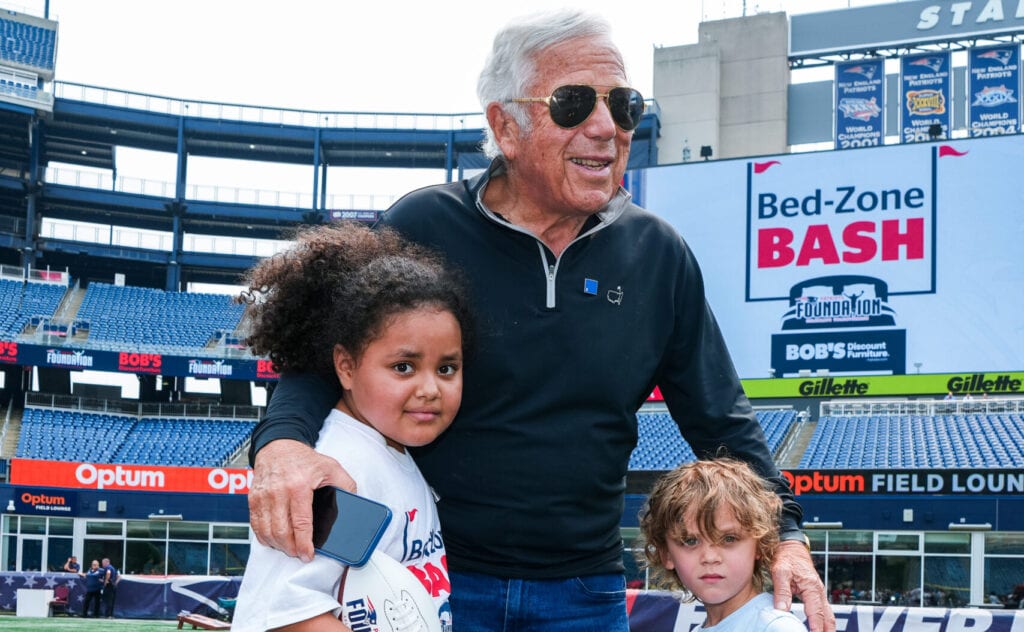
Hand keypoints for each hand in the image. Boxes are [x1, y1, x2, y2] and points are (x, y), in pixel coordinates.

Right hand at [248, 439, 355, 561]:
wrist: (278, 446)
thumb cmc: (304, 459)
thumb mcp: (332, 468)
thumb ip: (346, 486)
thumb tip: (354, 505)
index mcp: (299, 486)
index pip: (301, 523)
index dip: (304, 544)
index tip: (308, 555)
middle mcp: (278, 492)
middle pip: (281, 532)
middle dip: (290, 549)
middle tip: (299, 554)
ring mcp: (263, 496)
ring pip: (266, 532)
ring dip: (277, 545)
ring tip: (289, 548)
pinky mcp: (253, 499)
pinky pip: (255, 525)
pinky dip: (264, 537)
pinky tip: (274, 540)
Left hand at [771, 540, 835, 631]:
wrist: (791, 547)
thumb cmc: (786, 558)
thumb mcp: (780, 572)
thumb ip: (782, 591)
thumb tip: (782, 610)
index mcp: (811, 587)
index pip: (816, 612)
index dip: (816, 626)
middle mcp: (819, 591)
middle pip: (827, 616)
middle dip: (827, 630)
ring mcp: (819, 592)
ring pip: (828, 614)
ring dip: (828, 627)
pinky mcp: (816, 593)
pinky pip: (824, 610)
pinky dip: (824, 621)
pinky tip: (820, 629)